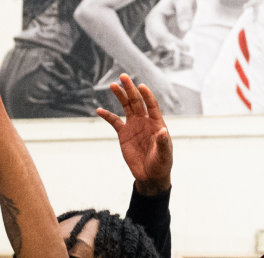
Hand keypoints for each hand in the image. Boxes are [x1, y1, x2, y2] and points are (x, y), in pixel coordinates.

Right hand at [96, 74, 172, 194]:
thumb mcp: (164, 154)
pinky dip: (107, 116)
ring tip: (113, 85)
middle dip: (130, 89)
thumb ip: (163, 142)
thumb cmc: (161, 163)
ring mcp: (133, 126)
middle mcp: (145, 121)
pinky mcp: (123, 134)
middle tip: (123, 77)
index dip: (147, 96)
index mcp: (157, 123)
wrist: (150, 175)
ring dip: (120, 96)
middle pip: (137, 102)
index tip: (141, 86)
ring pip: (126, 107)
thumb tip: (163, 130)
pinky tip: (99, 110)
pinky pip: (114, 122)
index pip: (152, 105)